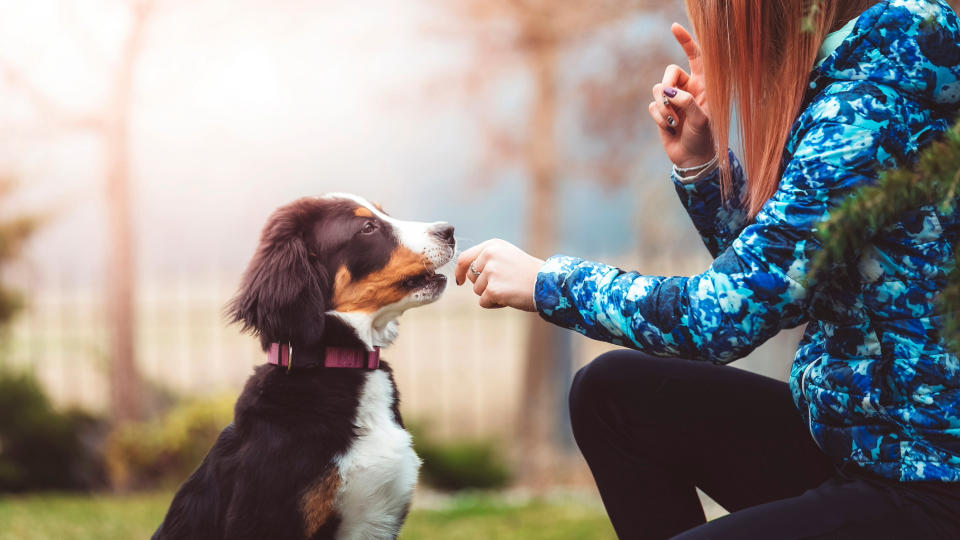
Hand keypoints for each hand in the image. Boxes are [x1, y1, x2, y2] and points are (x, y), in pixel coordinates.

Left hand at [455, 239, 543, 310]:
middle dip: (483, 285)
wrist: (548, 284)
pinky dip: (495, 304)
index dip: (459, 272)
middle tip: (506, 284)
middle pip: (471, 277)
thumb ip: (488, 259)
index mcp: (493, 246)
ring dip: (491, 295)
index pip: (465, 258)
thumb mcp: (507, 257)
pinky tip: (510, 298)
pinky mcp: (492, 289)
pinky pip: (484, 302)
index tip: (459, 282)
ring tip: (510, 289)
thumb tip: (465, 272)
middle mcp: (489, 255)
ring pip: (477, 291)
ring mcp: (490, 272)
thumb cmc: (529, 273)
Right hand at [649, 23, 714, 169]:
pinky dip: (660, 117)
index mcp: (704, 84)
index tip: (673, 27)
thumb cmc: (703, 138)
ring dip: (664, 107)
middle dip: (667, 86)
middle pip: (670, 72)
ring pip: (658, 89)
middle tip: (670, 101)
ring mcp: (673, 99)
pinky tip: (670, 128)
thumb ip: (687, 102)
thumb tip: (666, 92)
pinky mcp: (661, 111)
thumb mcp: (702, 119)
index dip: (686, 41)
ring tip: (674, 121)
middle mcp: (688, 88)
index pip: (696, 56)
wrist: (692, 158)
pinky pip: (653, 105)